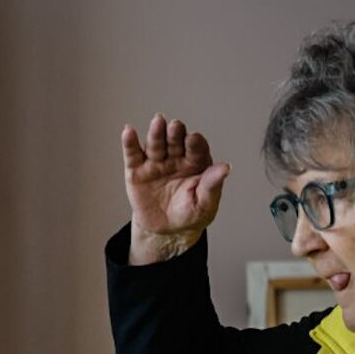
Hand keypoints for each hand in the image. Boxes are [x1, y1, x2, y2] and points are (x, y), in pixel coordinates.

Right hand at [122, 113, 230, 263]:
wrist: (166, 230)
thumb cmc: (190, 214)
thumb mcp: (205, 204)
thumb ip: (212, 185)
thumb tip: (226, 168)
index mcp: (196, 162)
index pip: (197, 148)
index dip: (195, 143)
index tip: (193, 139)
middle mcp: (175, 157)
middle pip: (175, 141)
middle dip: (175, 133)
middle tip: (176, 126)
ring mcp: (155, 162)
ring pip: (156, 144)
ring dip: (156, 133)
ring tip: (158, 122)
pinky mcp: (136, 171)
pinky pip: (133, 155)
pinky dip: (130, 143)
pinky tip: (128, 132)